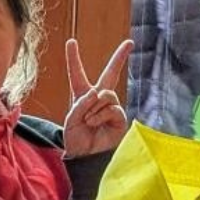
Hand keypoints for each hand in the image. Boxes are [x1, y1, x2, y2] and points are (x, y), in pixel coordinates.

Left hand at [62, 37, 131, 157]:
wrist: (85, 158)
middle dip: (120, 57)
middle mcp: (98, 99)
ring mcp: (110, 107)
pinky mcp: (119, 117)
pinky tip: (94, 123)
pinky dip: (100, 115)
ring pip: (106, 94)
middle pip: (111, 73)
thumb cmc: (76, 140)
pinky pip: (112, 107)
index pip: (77, 74)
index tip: (71, 41)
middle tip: (129, 43)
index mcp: (82, 96)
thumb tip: (97, 93)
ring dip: (94, 107)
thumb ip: (80, 104)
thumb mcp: (70, 120)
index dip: (74, 58)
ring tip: (88, 120)